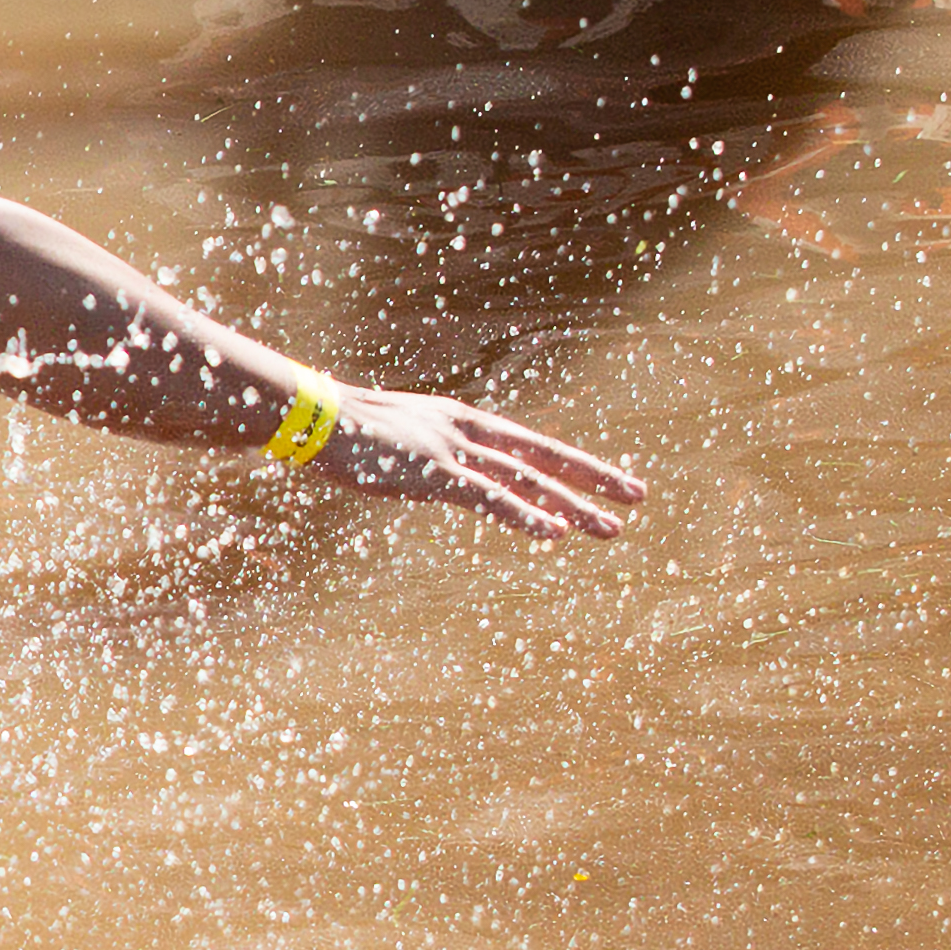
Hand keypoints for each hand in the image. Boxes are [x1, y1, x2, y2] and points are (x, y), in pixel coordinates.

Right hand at [307, 387, 644, 538]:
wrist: (311, 416)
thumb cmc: (344, 429)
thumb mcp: (399, 437)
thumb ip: (428, 454)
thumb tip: (438, 474)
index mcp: (461, 421)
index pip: (531, 445)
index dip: (573, 462)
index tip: (609, 478)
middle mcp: (467, 432)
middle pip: (543, 458)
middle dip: (593, 479)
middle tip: (639, 496)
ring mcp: (453, 452)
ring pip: (527, 481)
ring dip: (573, 506)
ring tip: (612, 529)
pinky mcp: (433, 473)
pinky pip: (488, 499)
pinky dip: (523, 515)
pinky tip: (554, 533)